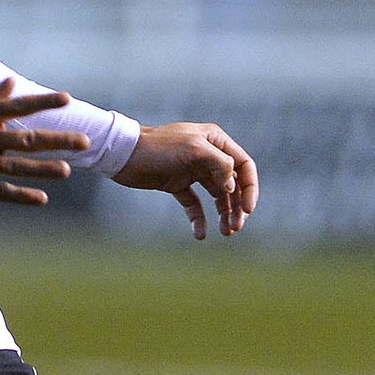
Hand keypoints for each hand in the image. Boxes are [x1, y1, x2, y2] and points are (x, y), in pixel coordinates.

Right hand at [0, 79, 90, 205]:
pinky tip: (41, 199)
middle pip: (25, 139)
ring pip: (15, 167)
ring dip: (43, 169)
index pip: (17, 106)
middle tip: (84, 141)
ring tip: (67, 170)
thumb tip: (12, 83)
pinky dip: (19, 195)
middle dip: (57, 139)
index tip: (66, 99)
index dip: (43, 102)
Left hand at [113, 120, 256, 237]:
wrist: (123, 154)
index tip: (248, 210)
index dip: (250, 188)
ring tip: (225, 232)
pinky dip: (199, 219)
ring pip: (216, 196)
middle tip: (235, 228)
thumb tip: (233, 186)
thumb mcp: (194, 150)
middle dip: (237, 206)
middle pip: (233, 184)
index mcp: (215, 140)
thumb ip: (220, 165)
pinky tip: (200, 234)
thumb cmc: (159, 147)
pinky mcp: (176, 184)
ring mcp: (192, 170)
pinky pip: (194, 204)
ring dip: (223, 214)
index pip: (244, 165)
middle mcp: (207, 154)